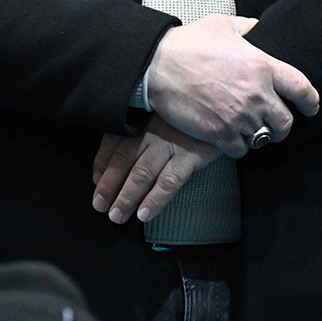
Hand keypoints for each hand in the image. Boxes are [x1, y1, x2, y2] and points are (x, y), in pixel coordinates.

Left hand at [91, 116, 219, 224]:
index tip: (95, 183)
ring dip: (127, 196)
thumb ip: (139, 133)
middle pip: (124, 159)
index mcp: (145, 118)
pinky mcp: (191, 154)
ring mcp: (172, 142)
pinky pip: (169, 181)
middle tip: (100, 206)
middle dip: (109, 185)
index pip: (114, 140)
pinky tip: (144, 214)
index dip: (101, 164)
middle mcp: (153, 130)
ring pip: (142, 173)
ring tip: (117, 216)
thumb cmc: (194, 112)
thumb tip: (110, 165)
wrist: (227, 104)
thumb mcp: (166, 115)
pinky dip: (155, 199)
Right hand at [145, 13, 319, 157]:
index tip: (311, 107)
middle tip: (275, 124)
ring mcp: (239, 116)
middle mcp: (256, 93)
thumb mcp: (221, 25)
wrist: (158, 65)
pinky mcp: (220, 133)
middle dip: (283, 125)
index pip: (302, 88)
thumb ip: (246, 27)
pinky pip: (241, 150)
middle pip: (286, 122)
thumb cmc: (189, 43)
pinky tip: (230, 137)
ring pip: (263, 138)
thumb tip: (257, 26)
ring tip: (249, 130)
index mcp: (263, 65)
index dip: (311, 101)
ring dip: (258, 136)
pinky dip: (238, 146)